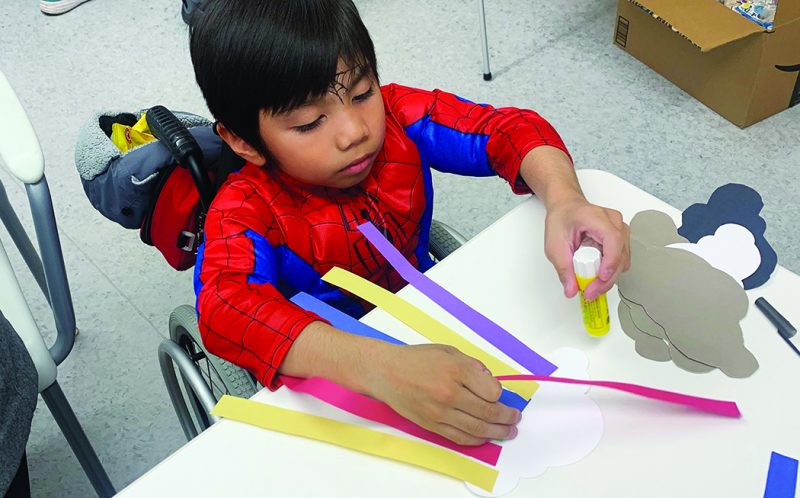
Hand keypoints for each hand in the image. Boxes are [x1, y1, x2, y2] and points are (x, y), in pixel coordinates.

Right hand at [366, 343, 520, 445]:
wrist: (386, 372)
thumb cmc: (415, 359)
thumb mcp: (448, 351)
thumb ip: (473, 366)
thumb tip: (492, 382)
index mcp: (456, 370)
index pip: (492, 390)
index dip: (501, 393)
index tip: (500, 393)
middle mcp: (449, 393)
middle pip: (489, 412)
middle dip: (507, 417)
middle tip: (515, 417)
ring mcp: (440, 412)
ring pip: (477, 429)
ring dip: (497, 432)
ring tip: (508, 431)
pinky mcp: (432, 425)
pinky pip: (460, 437)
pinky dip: (476, 439)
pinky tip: (485, 436)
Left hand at [544, 196, 630, 299]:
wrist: (566, 207)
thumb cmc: (561, 219)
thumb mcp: (554, 245)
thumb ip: (563, 268)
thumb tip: (571, 289)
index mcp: (596, 217)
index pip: (613, 239)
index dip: (610, 261)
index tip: (601, 277)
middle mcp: (613, 221)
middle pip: (620, 253)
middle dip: (607, 278)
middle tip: (590, 292)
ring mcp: (620, 229)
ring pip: (623, 259)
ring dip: (609, 277)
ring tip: (591, 285)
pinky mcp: (620, 238)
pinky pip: (620, 259)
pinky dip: (609, 270)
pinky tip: (596, 275)